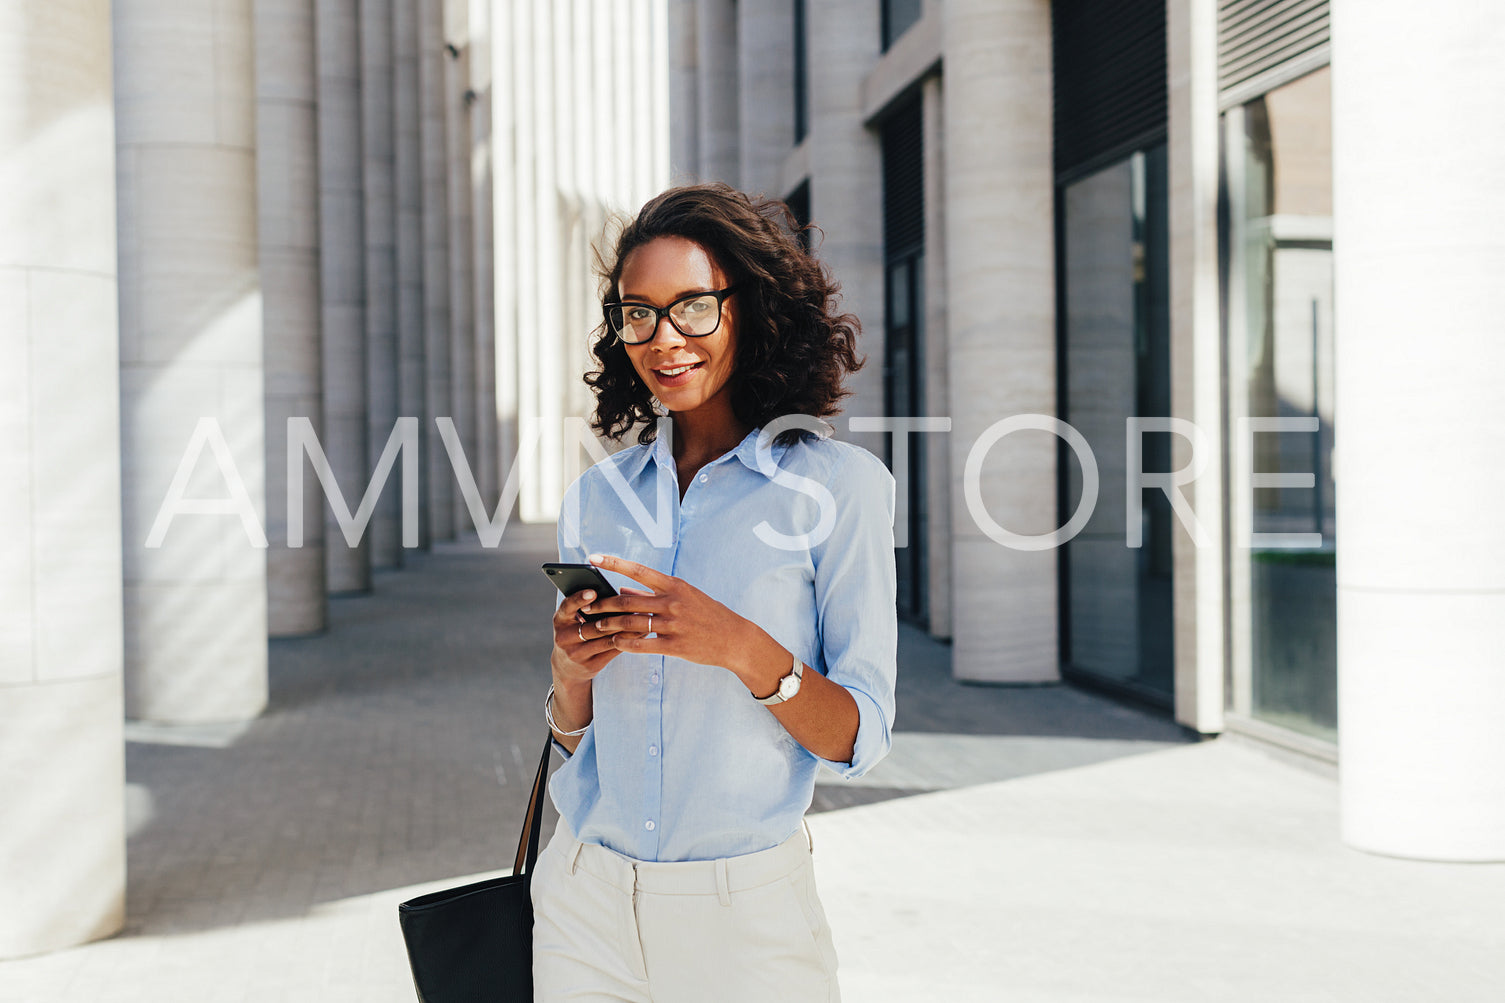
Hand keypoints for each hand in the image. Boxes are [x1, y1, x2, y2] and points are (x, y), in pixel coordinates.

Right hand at [550, 584, 652, 687]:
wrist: (568, 668)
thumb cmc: (575, 633)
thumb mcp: (572, 620)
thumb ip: (586, 607)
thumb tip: (617, 592)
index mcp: (559, 620)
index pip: (567, 607)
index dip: (579, 599)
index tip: (593, 592)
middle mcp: (564, 638)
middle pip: (592, 626)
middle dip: (615, 616)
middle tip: (634, 604)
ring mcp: (577, 654)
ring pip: (606, 639)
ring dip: (627, 629)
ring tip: (644, 618)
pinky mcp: (590, 665)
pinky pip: (613, 651)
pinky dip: (628, 641)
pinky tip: (642, 633)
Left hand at [579, 554, 783, 692]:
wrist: (734, 638)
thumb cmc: (707, 615)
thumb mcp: (685, 597)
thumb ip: (653, 594)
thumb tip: (624, 591)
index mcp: (675, 585)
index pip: (638, 570)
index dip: (613, 563)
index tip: (592, 558)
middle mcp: (672, 602)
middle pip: (627, 601)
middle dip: (603, 605)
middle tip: (586, 607)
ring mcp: (674, 624)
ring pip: (631, 624)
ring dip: (609, 626)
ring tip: (596, 627)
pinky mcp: (675, 645)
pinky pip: (643, 645)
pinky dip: (625, 645)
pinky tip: (616, 644)